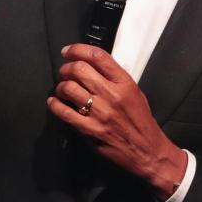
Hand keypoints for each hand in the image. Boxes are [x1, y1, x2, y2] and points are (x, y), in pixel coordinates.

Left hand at [47, 43, 186, 201]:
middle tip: (64, 72)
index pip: (97, 56)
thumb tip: (91, 65)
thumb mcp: (135, 92)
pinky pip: (64, 112)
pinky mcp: (90, 130)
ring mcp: (100, 113)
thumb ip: (115, 78)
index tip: (68, 51)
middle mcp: (111, 95)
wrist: (147, 152)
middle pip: (79, 69)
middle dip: (66, 68)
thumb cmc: (141, 121)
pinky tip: (54, 102)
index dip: (78, 49)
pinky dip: (55, 104)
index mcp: (124, 83)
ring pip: (69, 88)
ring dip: (60, 86)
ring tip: (62, 89)